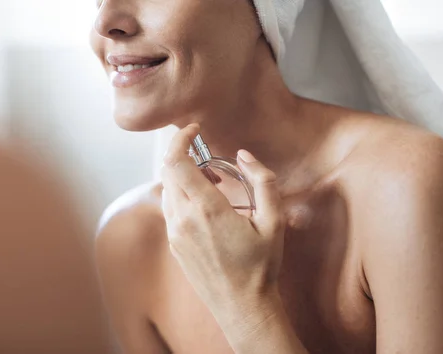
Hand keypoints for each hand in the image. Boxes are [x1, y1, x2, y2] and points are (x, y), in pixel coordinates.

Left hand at [161, 124, 285, 310]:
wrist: (242, 307)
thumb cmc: (261, 265)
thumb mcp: (274, 221)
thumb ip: (263, 180)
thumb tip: (244, 155)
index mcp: (206, 210)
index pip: (176, 161)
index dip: (180, 138)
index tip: (194, 129)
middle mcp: (183, 220)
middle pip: (168, 172)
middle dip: (186, 158)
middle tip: (212, 164)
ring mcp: (175, 234)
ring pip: (167, 190)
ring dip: (184, 178)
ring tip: (212, 185)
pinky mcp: (174, 245)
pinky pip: (170, 209)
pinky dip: (182, 196)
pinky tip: (206, 208)